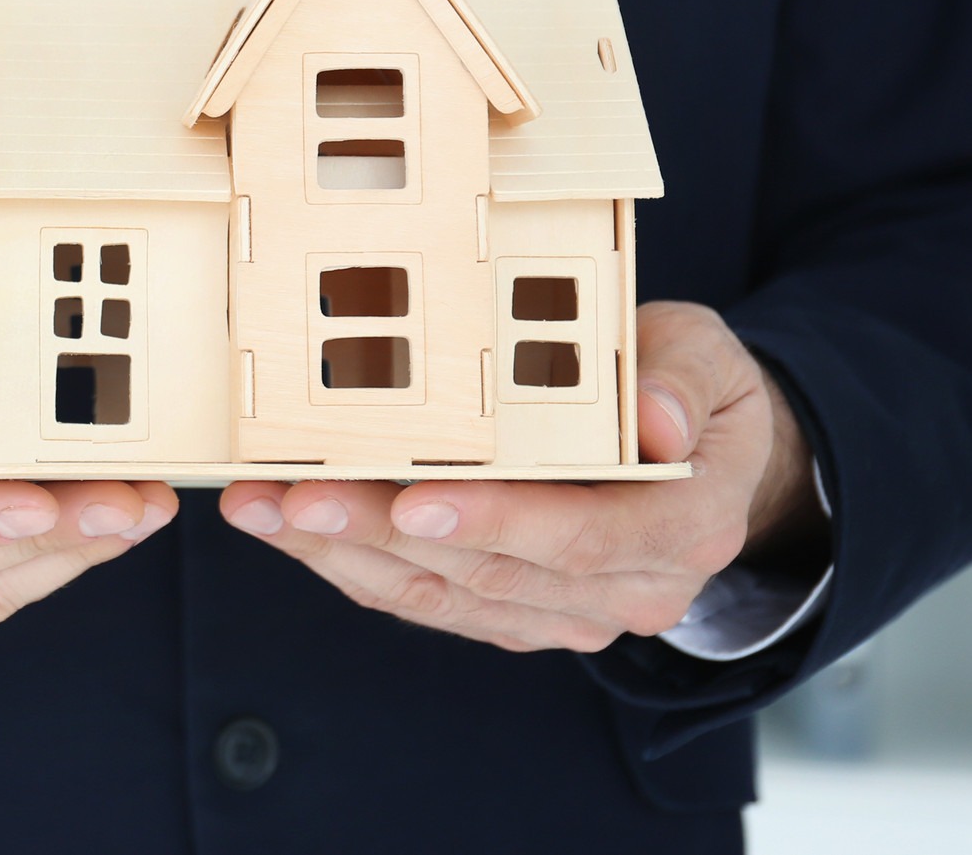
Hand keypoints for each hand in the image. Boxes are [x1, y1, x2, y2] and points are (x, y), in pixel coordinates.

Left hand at [215, 301, 824, 651]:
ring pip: (440, 594)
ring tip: (264, 506)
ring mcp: (565, 612)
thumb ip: (680, 381)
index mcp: (683, 529)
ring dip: (344, 553)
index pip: (581, 539)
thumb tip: (658, 419)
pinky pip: (422, 597)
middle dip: (382, 532)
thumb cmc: (691, 390)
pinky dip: (350, 562)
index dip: (495, 523)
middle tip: (297, 496)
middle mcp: (626, 590)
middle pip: (490, 573)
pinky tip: (288, 524)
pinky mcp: (511, 612)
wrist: (703, 454)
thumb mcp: (706, 359)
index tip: (414, 500)